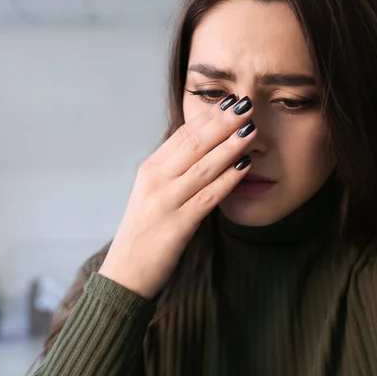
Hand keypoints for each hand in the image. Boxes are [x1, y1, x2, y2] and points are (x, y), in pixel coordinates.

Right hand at [98, 95, 255, 298]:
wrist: (126, 272)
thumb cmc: (143, 232)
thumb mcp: (152, 194)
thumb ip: (173, 171)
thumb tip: (203, 149)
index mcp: (150, 170)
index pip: (182, 135)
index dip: (207, 117)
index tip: (229, 103)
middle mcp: (156, 181)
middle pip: (193, 144)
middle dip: (222, 123)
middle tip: (245, 105)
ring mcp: (165, 202)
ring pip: (203, 167)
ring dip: (230, 146)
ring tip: (251, 130)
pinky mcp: (178, 225)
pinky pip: (208, 197)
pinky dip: (228, 179)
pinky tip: (245, 167)